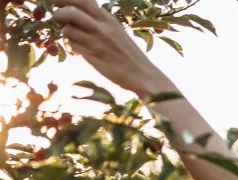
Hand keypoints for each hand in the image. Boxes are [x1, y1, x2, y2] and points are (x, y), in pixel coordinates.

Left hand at [52, 0, 172, 96]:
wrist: (142, 73)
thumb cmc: (127, 52)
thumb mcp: (116, 30)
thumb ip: (98, 20)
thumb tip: (75, 11)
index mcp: (108, 18)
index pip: (82, 0)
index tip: (55, 1)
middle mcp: (102, 27)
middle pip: (71, 11)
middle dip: (58, 12)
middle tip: (55, 16)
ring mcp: (96, 41)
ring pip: (68, 29)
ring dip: (65, 32)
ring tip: (73, 37)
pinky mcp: (93, 56)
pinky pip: (73, 45)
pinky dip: (72, 45)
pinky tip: (81, 49)